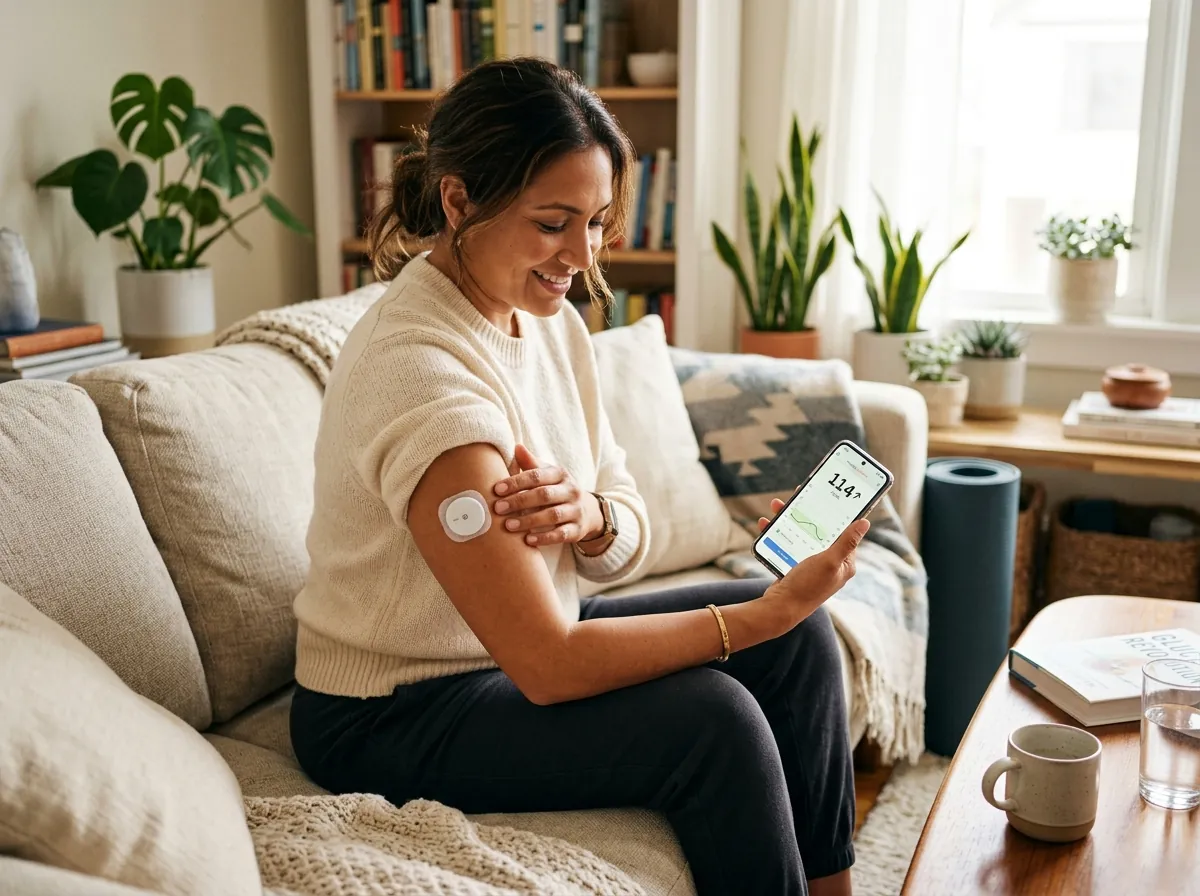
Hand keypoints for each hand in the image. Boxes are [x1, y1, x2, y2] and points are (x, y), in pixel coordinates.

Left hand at [492, 444, 603, 545]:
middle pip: (544, 494)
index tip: (496, 490)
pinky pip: (561, 534)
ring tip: (508, 525)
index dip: (516, 482)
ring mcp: (576, 510)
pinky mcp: (577, 529)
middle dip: (519, 501)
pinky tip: (527, 540)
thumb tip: (516, 446)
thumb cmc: (557, 489)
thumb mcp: (547, 474)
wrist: (587, 510)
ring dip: (529, 521)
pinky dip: (544, 538)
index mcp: (560, 474)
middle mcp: (571, 490)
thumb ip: (531, 464)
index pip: (537, 475)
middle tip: (498, 508)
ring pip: (553, 515)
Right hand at [758, 497, 869, 624]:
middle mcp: (830, 563)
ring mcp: (812, 565)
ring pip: (802, 534)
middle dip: (807, 512)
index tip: (826, 496)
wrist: (780, 608)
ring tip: (777, 506)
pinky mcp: (795, 567)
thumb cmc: (807, 587)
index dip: (836, 513)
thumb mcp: (829, 561)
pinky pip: (788, 543)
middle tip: (797, 497)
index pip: (844, 531)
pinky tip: (766, 524)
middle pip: (821, 530)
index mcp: (844, 562)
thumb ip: (846, 542)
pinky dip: (778, 532)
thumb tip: (865, 523)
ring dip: (789, 519)